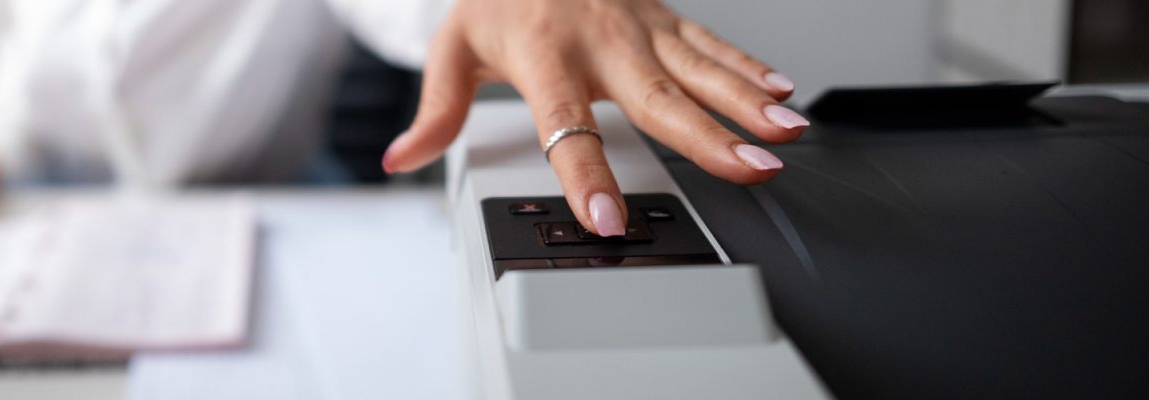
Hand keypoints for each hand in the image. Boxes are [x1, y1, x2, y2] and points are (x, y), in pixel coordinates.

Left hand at [383, 0, 806, 236]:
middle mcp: (600, 38)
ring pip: (699, 68)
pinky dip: (748, 66)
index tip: (607, 220)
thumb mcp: (452, 49)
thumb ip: (436, 111)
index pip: (566, 127)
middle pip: (656, 97)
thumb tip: (402, 157)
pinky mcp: (662, 17)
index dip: (586, 177)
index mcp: (544, 54)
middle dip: (707, 137)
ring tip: (784, 134)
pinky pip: (711, 44)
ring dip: (746, 101)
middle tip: (748, 170)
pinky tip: (782, 91)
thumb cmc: (495, 0)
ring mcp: (638, 25)